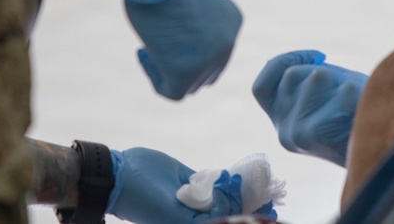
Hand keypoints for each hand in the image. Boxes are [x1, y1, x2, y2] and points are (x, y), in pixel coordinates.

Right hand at [107, 147, 270, 222]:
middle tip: (273, 198)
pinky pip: (214, 181)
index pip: (225, 223)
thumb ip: (202, 217)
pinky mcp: (190, 181)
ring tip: (265, 187)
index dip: (246, 219)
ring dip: (243, 191)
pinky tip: (244, 176)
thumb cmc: (145, 201)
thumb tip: (231, 213)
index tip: (269, 214)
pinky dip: (229, 179)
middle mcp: (194, 215)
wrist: (121, 175)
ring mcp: (194, 198)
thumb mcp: (175, 216)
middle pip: (228, 211)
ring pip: (224, 196)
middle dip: (249, 205)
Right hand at [124, 0, 241, 98]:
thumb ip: (191, 20)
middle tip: (157, 46)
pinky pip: (172, 91)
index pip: (217, 50)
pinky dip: (155, 77)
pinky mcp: (185, 73)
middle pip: (209, 71)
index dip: (192, 48)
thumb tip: (177, 36)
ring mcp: (209, 60)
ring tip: (148, 47)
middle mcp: (228, 42)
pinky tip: (143, 53)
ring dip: (168, 70)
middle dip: (183, 64)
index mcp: (232, 21)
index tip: (169, 33)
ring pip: (191, 84)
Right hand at [252, 50, 367, 166]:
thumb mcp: (326, 95)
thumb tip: (302, 62)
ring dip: (341, 81)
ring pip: (316, 77)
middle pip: (292, 75)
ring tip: (355, 102)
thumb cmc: (358, 114)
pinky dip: (355, 91)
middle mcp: (284, 132)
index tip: (317, 57)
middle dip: (322, 70)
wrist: (382, 151)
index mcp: (282, 124)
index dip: (283, 62)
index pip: (261, 88)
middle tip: (347, 91)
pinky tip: (361, 110)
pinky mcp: (317, 134)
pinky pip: (340, 90)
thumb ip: (308, 80)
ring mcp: (297, 134)